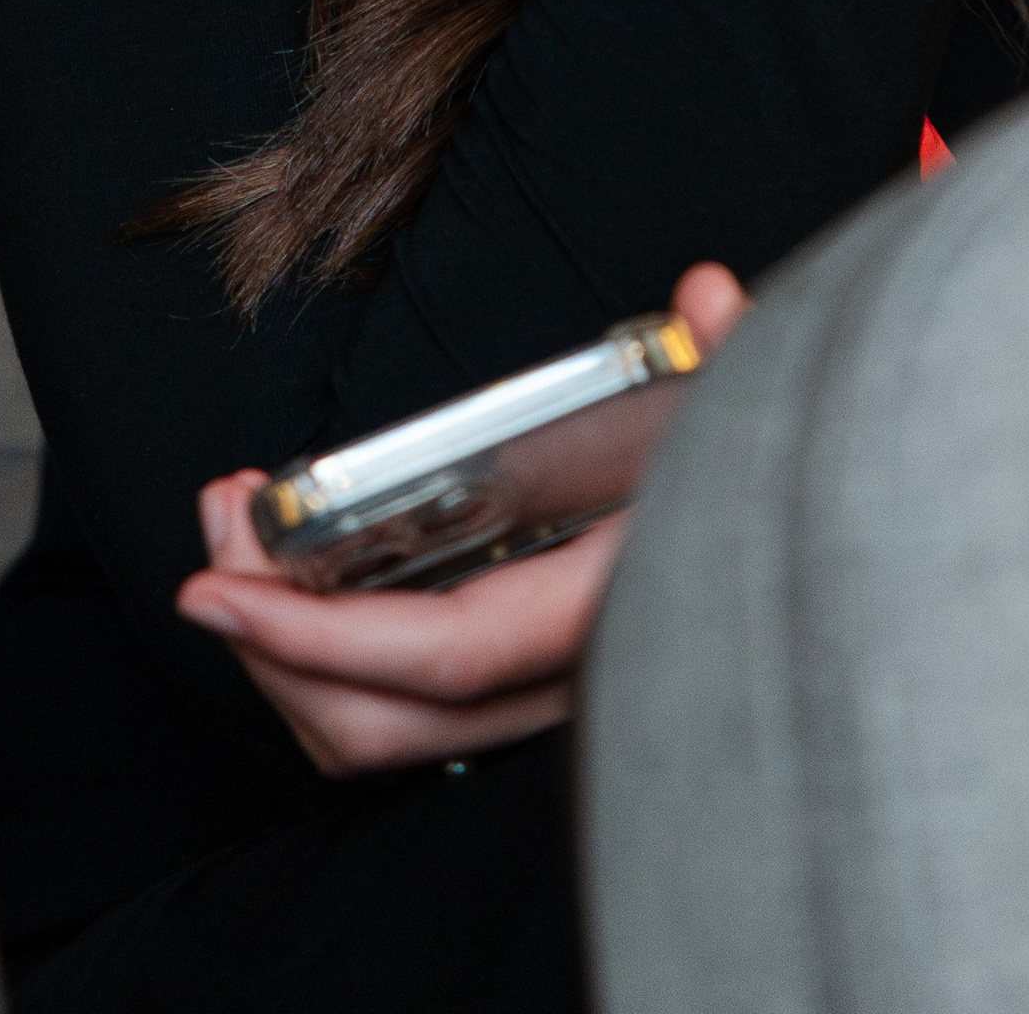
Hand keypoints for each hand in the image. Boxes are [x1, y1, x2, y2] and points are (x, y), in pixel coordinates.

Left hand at [175, 261, 749, 776]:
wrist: (813, 576)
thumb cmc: (776, 497)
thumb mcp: (759, 409)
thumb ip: (734, 357)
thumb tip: (705, 294)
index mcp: (604, 619)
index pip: (443, 656)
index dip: (319, 637)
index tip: (216, 589)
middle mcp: (561, 687)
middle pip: (376, 725)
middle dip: (265, 644)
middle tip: (217, 527)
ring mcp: (530, 703)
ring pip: (373, 734)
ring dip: (281, 650)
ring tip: (243, 523)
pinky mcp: (509, 692)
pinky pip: (393, 711)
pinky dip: (322, 653)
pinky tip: (303, 556)